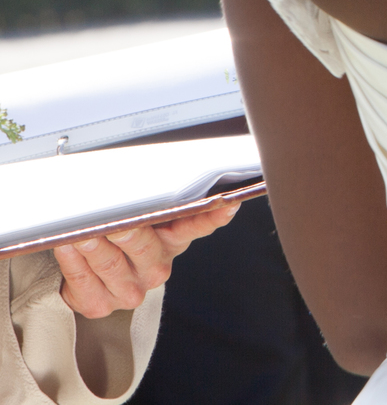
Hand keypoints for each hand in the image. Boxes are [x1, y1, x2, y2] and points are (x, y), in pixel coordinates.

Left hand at [53, 198, 241, 319]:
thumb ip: (146, 202)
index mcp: (172, 242)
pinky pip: (82, 279)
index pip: (198, 225)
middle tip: (114, 221)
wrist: (88, 279)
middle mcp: (155, 268)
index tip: (226, 203)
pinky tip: (67, 246)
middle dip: (126, 231)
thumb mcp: (140, 220)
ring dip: (92, 245)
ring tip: (79, 232)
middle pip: (143, 246)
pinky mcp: (100, 305)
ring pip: (109, 263)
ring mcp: (129, 290)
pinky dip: (72, 260)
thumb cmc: (115, 240)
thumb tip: (146, 173)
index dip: (213, 215)